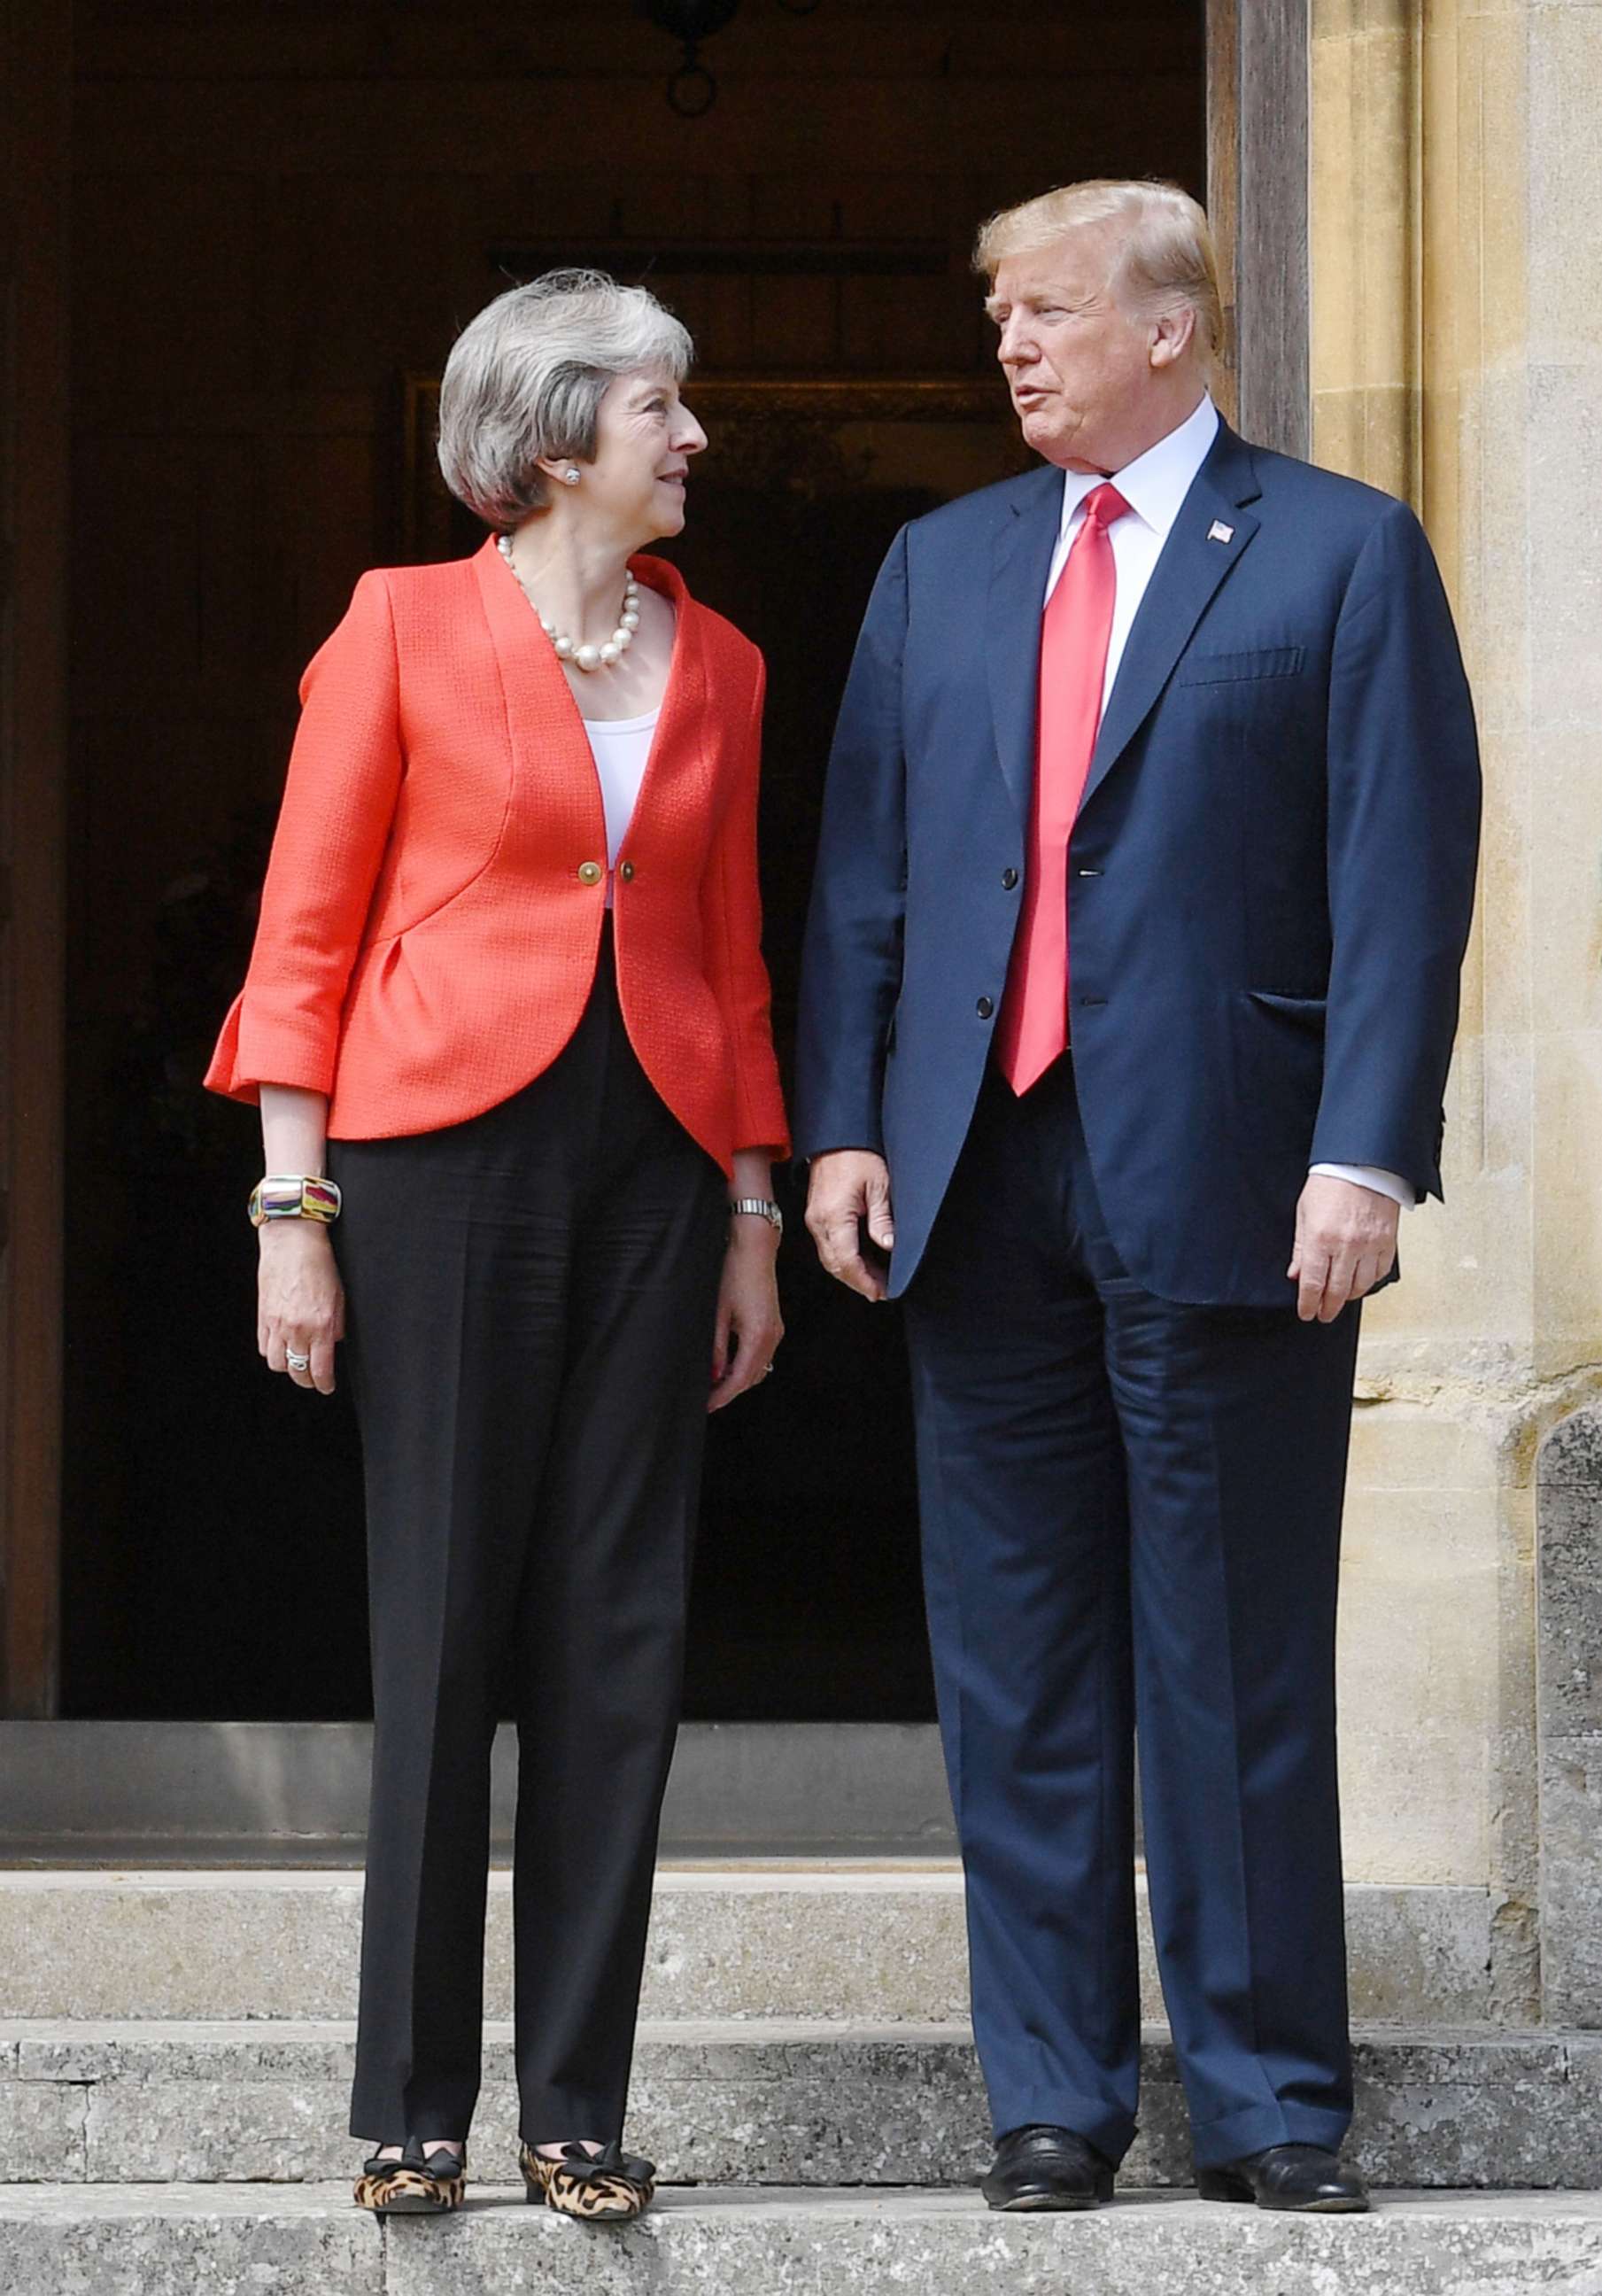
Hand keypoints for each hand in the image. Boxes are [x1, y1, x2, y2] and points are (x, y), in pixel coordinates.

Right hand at [257, 1220, 344, 1393]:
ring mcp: (276, 1324)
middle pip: (297, 1371)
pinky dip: (273, 1353)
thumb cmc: (319, 1264)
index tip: (327, 1387)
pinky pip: (264, 1348)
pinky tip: (282, 1348)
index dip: (324, 1384)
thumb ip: (336, 1326)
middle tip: (314, 1378)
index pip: (320, 1369)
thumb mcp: (339, 1297)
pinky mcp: (262, 1316)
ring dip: (288, 1368)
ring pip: (277, 1364)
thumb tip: (332, 1344)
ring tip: (297, 1363)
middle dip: (307, 1380)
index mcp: (320, 1325)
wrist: (292, 1242)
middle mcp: (297, 1329)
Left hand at [709, 1219, 782, 1411]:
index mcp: (757, 1336)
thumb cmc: (734, 1274)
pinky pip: (762, 1355)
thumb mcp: (717, 1313)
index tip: (707, 1406)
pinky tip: (729, 1365)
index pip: (740, 1379)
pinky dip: (746, 1366)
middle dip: (730, 1391)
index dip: (723, 1396)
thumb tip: (713, 1375)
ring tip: (714, 1385)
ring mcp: (776, 1331)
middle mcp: (772, 1337)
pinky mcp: (774, 1324)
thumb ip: (716, 1348)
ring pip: (759, 1368)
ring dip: (739, 1380)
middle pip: (752, 1378)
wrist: (754, 1249)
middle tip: (707, 1399)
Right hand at [805, 1150, 894, 1302]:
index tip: (881, 1291)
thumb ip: (882, 1219)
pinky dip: (844, 1258)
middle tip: (881, 1291)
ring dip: (850, 1272)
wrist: (836, 1136)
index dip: (864, 1281)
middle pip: (835, 1265)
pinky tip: (860, 1261)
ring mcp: (814, 1220)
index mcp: (833, 1216)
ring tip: (874, 1280)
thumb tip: (888, 1246)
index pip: (847, 1261)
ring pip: (829, 1258)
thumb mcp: (879, 1185)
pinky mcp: (816, 1216)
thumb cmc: (857, 1154)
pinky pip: (828, 1246)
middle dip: (858, 1282)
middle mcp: (818, 1222)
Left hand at [1288, 1173, 1399, 1322]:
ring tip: (1339, 1300)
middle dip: (1328, 1308)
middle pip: (1337, 1291)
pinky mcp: (1387, 1241)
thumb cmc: (1330, 1182)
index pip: (1313, 1284)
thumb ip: (1301, 1248)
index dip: (1308, 1304)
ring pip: (1360, 1286)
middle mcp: (1347, 1245)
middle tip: (1323, 1314)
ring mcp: (1370, 1245)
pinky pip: (1380, 1272)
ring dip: (1348, 1298)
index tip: (1307, 1313)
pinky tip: (1361, 1283)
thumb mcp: (1304, 1213)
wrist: (1362, 1163)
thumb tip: (1296, 1274)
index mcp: (1321, 1238)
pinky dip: (1370, 1282)